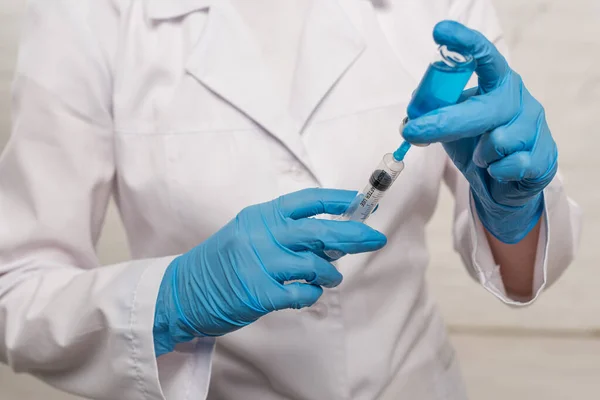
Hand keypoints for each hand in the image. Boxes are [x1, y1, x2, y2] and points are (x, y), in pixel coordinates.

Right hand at [153, 188, 386, 355]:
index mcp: (260, 216)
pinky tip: (307, 294)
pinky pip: (302, 294)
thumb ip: (284, 232)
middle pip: (319, 231)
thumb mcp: (249, 234)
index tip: (360, 202)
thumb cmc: (223, 261)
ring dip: (329, 274)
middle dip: (353, 235)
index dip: (337, 200)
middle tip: (375, 239)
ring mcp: (258, 264)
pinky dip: (312, 295)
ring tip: (330, 278)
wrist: (184, 290)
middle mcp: (260, 235)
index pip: (306, 201)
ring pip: (314, 265)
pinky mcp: (258, 294)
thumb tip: (332, 238)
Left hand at [402, 21, 556, 242]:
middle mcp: (520, 100)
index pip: (485, 58)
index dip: (465, 44)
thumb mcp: (454, 127)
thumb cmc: (479, 148)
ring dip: (480, 154)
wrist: (504, 187)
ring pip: (499, 141)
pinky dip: (496, 172)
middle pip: (487, 107)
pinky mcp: (543, 158)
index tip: (440, 32)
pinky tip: (498, 171)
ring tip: (482, 158)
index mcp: (498, 85)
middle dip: (448, 122)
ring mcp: (535, 128)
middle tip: (414, 131)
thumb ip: (436, 113)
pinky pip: (512, 165)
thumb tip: (413, 109)